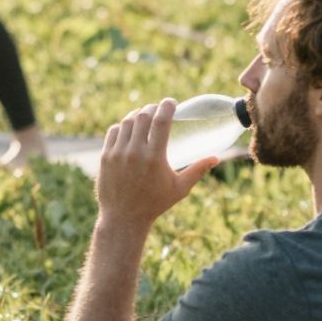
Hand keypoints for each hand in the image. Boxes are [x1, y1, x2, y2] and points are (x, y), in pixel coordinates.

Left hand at [95, 98, 219, 231]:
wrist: (124, 218)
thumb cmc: (155, 204)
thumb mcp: (180, 188)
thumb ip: (198, 171)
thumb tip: (216, 158)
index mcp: (155, 157)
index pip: (161, 121)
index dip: (167, 106)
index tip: (171, 102)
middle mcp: (134, 152)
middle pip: (143, 116)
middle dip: (152, 108)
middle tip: (159, 109)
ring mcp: (117, 154)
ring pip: (127, 122)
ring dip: (138, 114)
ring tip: (145, 115)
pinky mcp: (105, 157)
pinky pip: (113, 132)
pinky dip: (123, 125)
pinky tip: (129, 126)